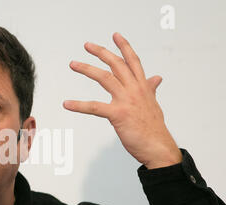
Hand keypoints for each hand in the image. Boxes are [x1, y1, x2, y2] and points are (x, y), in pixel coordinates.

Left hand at [63, 32, 181, 168]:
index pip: (133, 61)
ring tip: (73, 64)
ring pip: (104, 78)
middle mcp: (135, 89)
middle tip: (87, 45)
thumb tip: (156, 78)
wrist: (158, 147)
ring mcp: (126, 101)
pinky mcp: (118, 114)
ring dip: (87, 69)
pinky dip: (79, 105)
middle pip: (116, 64)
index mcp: (143, 86)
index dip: (124, 47)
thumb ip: (151, 89)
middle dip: (101, 52)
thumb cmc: (154, 128)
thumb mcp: (153, 104)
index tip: (115, 35)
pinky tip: (67, 104)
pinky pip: (94, 107)